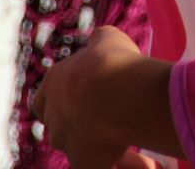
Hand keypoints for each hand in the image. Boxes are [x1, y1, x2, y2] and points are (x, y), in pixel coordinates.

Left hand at [33, 25, 177, 165]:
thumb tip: (100, 43)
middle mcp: (55, 117)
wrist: (116, 93)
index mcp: (53, 85)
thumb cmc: (111, 61)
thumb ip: (99, 43)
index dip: (60, 102)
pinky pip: (104, 168)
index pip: (43, 101)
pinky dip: (126, 166)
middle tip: (113, 120)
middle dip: (84, 126)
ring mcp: (67, 143)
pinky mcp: (83, 165)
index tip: (77, 101)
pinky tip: (151, 164)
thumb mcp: (106, 39)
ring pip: (84, 149)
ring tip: (142, 150)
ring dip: (108, 147)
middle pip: (62, 128)